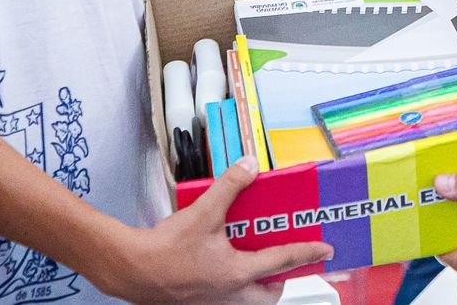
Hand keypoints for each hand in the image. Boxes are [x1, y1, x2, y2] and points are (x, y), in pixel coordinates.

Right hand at [91, 158, 331, 303]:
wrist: (130, 271)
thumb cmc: (164, 250)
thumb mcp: (203, 211)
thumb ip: (229, 186)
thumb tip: (249, 166)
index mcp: (238, 273)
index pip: (283, 261)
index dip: (308, 252)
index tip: (326, 250)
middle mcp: (229, 294)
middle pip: (269, 296)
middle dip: (281, 282)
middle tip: (286, 264)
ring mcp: (213, 302)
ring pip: (247, 302)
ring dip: (257, 288)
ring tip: (255, 266)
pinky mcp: (196, 303)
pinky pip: (224, 301)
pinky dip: (232, 289)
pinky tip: (220, 269)